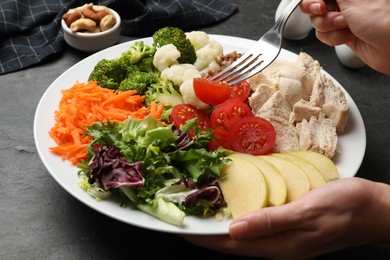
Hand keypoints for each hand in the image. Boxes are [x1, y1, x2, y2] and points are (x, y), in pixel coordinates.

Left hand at [183, 177, 389, 258]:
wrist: (374, 208)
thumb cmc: (345, 207)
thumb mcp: (306, 212)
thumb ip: (270, 222)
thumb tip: (234, 231)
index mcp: (281, 245)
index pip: (233, 246)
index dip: (207, 240)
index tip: (185, 233)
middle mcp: (280, 246)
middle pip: (236, 243)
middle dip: (211, 235)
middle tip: (191, 220)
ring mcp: (287, 239)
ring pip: (246, 235)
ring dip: (225, 227)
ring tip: (207, 214)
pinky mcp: (292, 227)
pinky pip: (260, 226)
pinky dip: (243, 219)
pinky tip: (239, 208)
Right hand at [300, 0, 389, 74]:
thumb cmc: (383, 21)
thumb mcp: (351, 0)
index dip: (313, 1)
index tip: (319, 6)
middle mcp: (344, 2)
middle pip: (314, 8)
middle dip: (322, 16)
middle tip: (338, 18)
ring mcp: (342, 18)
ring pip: (318, 23)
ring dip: (330, 29)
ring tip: (348, 27)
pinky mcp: (342, 33)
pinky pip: (324, 36)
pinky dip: (334, 38)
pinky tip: (349, 36)